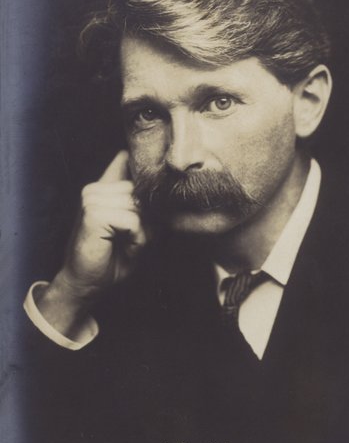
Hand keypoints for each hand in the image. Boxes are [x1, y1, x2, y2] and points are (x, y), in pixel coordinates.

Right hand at [59, 150, 145, 297]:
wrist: (87, 284)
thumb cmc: (114, 258)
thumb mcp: (138, 226)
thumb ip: (146, 204)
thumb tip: (167, 183)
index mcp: (104, 186)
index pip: (127, 158)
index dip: (147, 171)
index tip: (156, 181)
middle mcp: (95, 188)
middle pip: (143, 191)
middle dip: (148, 218)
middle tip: (134, 239)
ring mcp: (91, 199)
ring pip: (139, 206)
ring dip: (142, 231)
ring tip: (127, 244)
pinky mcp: (92, 214)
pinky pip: (133, 220)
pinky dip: (136, 238)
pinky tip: (123, 247)